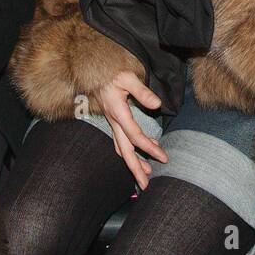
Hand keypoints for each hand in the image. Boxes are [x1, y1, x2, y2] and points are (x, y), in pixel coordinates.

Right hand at [92, 71, 166, 189]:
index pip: (135, 136)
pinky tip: (136, 152)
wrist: (91, 70)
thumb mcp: (127, 77)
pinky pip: (118, 141)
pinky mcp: (111, 120)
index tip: (163, 158)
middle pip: (124, 150)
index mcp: (118, 112)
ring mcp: (111, 122)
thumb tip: (157, 104)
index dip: (149, 148)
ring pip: (120, 147)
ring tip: (144, 174)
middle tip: (145, 185)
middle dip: (135, 168)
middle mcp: (113, 121)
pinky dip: (127, 151)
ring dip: (132, 162)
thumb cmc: (110, 72)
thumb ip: (142, 91)